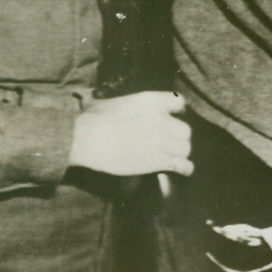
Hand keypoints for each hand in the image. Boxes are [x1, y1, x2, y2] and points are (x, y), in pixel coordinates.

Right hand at [69, 91, 193, 175]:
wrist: (86, 137)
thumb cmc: (94, 118)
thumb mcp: (119, 101)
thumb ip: (135, 105)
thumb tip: (131, 108)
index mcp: (152, 101)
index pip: (179, 102)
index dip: (178, 111)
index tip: (175, 117)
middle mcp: (162, 119)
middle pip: (185, 130)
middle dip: (178, 137)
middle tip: (170, 143)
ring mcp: (162, 140)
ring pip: (185, 148)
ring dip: (180, 153)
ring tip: (173, 157)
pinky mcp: (158, 160)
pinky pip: (182, 165)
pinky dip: (184, 168)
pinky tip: (182, 170)